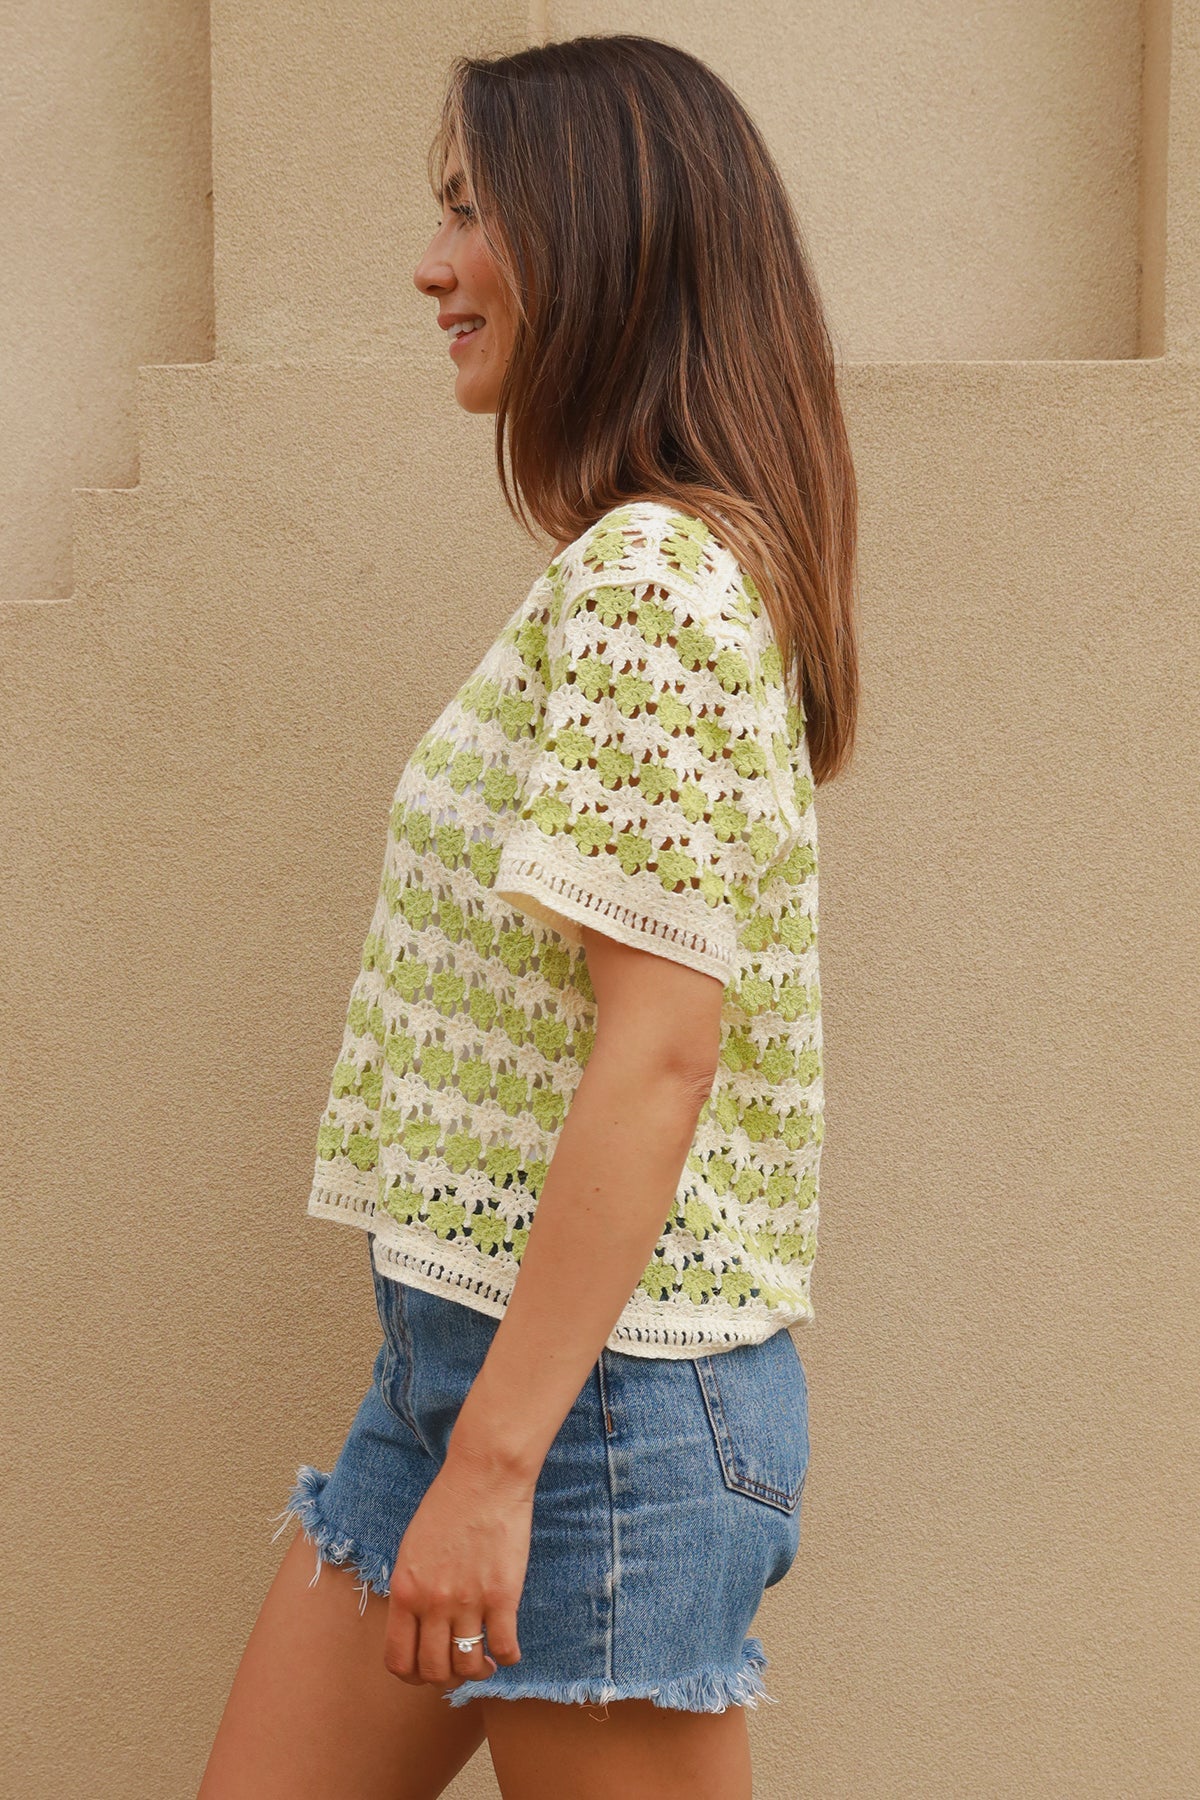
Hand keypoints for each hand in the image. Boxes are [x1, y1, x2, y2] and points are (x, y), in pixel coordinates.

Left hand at [383, 1442, 534, 1691]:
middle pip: (434, 1671)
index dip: (412, 1676)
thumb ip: (412, 1590)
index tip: (426, 1672)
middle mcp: (433, 1603)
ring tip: (485, 1660)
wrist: (484, 1478)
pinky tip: (508, 1648)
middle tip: (459, 1665)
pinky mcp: (502, 1597)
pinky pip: (504, 1648)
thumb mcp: (412, 1550)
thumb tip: (417, 1625)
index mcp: (406, 1592)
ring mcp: (468, 1602)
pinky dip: (507, 1657)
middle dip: (446, 1678)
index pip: (398, 1660)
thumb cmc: (447, 1506)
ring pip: (468, 1666)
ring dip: (477, 1671)